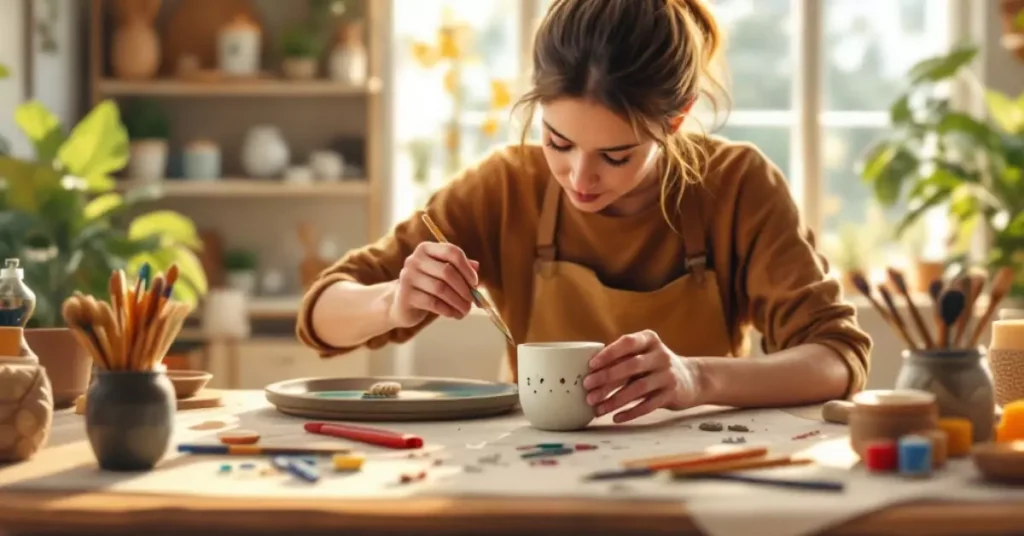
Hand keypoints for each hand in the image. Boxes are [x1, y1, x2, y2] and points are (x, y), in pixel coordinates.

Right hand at [389, 242, 478, 327]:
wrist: (401, 303)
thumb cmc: (427, 285)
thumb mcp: (443, 273)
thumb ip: (460, 268)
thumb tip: (476, 267)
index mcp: (426, 249)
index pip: (451, 251)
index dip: (466, 268)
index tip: (475, 283)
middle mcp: (414, 260)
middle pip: (447, 271)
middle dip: (464, 288)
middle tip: (472, 301)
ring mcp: (408, 277)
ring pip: (441, 289)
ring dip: (458, 302)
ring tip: (466, 310)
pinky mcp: (406, 296)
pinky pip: (433, 303)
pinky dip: (448, 310)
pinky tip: (454, 315)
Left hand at [582, 330, 701, 422]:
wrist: (692, 379)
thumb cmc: (655, 366)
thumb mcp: (643, 354)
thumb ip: (622, 358)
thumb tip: (589, 372)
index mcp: (650, 340)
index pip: (628, 343)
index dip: (609, 353)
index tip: (591, 365)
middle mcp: (661, 355)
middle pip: (631, 366)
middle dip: (607, 377)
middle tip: (587, 387)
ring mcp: (668, 374)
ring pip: (638, 388)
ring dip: (615, 399)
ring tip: (597, 408)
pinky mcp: (672, 394)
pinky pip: (648, 405)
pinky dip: (631, 412)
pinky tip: (616, 417)